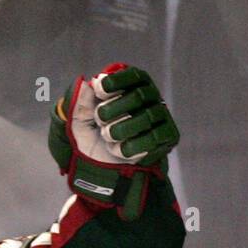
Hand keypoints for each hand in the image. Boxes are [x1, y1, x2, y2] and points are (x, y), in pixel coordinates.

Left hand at [48, 64, 178, 219]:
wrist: (104, 171)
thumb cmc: (93, 140)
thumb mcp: (79, 123)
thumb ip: (79, 103)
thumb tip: (83, 83)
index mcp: (131, 86)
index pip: (131, 76)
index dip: (115, 82)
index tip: (99, 91)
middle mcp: (150, 97)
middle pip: (138, 96)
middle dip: (112, 110)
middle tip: (100, 121)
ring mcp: (160, 116)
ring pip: (146, 116)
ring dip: (121, 129)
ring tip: (107, 137)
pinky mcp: (168, 135)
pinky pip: (154, 137)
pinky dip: (134, 146)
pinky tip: (121, 151)